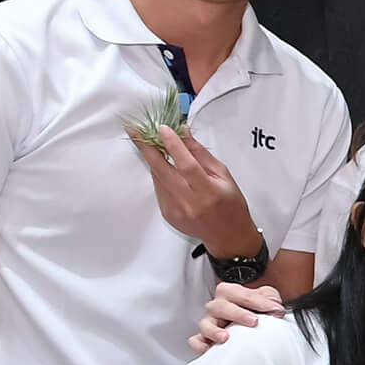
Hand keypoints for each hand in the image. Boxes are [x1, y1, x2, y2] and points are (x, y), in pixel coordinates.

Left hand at [130, 122, 262, 256]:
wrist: (227, 235)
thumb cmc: (230, 205)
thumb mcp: (223, 175)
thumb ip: (201, 154)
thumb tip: (183, 133)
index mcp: (208, 193)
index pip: (187, 165)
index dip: (173, 145)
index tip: (163, 128)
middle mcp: (189, 203)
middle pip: (162, 170)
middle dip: (146, 147)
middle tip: (134, 130)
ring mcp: (175, 210)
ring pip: (157, 177)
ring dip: (154, 159)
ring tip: (153, 145)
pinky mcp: (167, 213)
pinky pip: (159, 188)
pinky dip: (160, 175)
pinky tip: (168, 170)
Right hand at [189, 280, 283, 353]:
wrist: (255, 326)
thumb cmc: (258, 310)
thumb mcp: (267, 298)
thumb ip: (270, 298)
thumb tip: (274, 307)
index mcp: (230, 293)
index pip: (237, 293)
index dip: (255, 300)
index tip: (273, 309)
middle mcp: (217, 307)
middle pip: (219, 306)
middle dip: (237, 313)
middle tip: (254, 321)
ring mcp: (209, 323)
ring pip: (204, 324)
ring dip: (214, 331)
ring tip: (226, 337)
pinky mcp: (205, 340)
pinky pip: (196, 342)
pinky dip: (201, 345)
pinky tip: (210, 349)